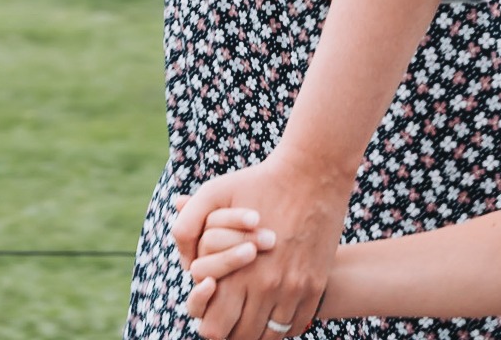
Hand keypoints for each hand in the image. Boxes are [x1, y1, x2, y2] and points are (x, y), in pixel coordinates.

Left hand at [177, 153, 350, 339]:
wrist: (311, 176)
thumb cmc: (258, 183)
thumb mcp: (213, 193)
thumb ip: (188, 226)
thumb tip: (184, 259)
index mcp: (237, 271)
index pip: (214, 328)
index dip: (208, 324)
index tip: (210, 313)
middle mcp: (266, 287)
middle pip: (241, 337)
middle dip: (231, 331)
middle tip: (229, 318)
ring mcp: (294, 289)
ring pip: (270, 335)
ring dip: (258, 330)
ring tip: (250, 317)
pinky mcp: (315, 286)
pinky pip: (296, 325)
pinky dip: (283, 324)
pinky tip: (274, 311)